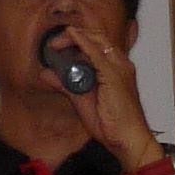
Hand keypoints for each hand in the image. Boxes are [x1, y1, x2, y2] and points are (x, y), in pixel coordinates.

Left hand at [50, 14, 159, 174]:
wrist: (127, 138)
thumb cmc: (111, 123)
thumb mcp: (82, 100)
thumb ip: (65, 85)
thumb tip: (47, 73)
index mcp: (115, 69)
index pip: (96, 45)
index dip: (76, 40)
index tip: (57, 46)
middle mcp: (120, 64)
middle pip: (97, 38)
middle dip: (73, 36)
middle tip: (53, 44)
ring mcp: (119, 67)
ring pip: (97, 41)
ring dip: (75, 38)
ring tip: (57, 43)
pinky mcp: (114, 75)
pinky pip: (97, 53)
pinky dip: (83, 42)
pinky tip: (72, 36)